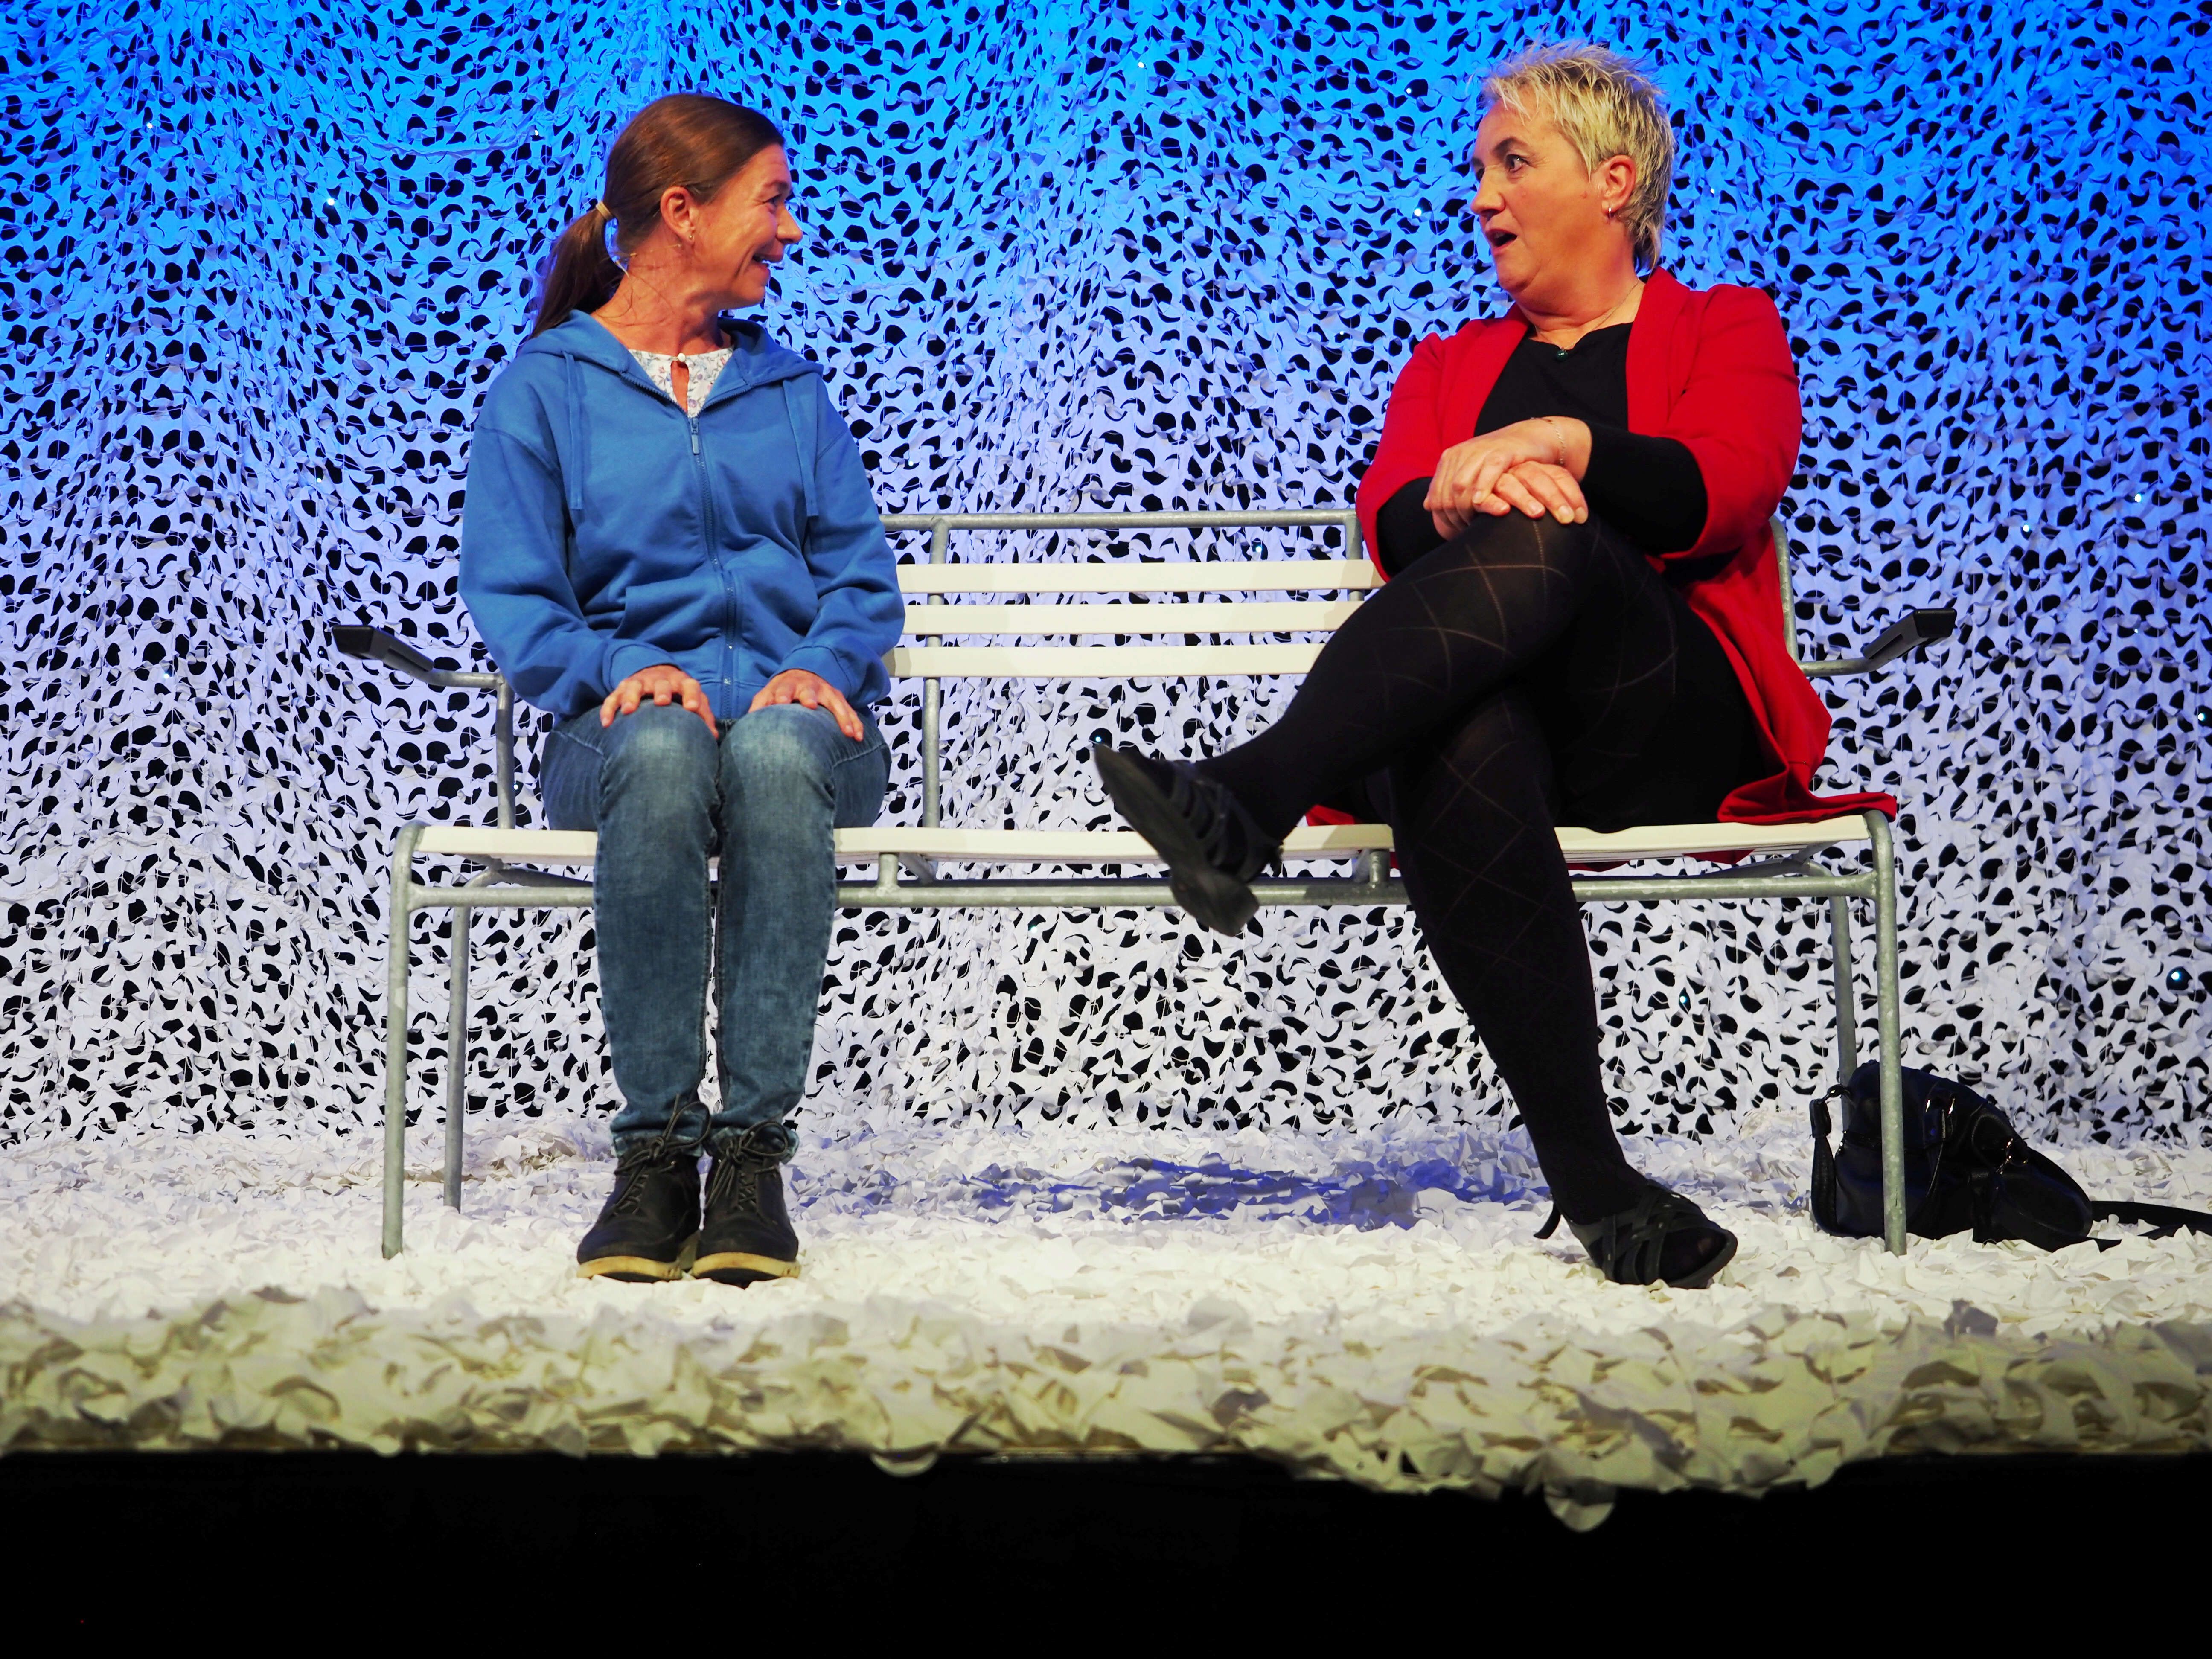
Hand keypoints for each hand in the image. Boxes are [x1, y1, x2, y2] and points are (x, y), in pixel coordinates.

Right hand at [601, 663, 716, 735]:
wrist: (654, 672)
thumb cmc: (678, 693)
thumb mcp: (692, 699)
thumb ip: (703, 715)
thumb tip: (712, 736)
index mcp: (680, 682)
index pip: (689, 685)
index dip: (692, 695)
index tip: (692, 708)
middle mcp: (660, 680)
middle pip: (661, 683)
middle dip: (661, 691)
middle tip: (662, 702)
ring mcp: (639, 683)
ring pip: (633, 686)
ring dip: (630, 697)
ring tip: (628, 711)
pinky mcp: (622, 688)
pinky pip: (612, 697)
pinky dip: (608, 709)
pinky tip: (606, 724)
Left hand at [749, 668, 863, 739]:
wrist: (804, 673)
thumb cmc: (782, 690)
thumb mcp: (768, 693)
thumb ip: (759, 705)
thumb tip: (748, 721)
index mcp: (788, 685)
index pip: (783, 689)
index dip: (782, 695)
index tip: (781, 703)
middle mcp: (808, 686)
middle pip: (809, 691)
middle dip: (809, 697)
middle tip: (810, 705)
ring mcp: (826, 692)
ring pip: (835, 703)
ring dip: (842, 717)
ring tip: (847, 733)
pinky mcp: (838, 699)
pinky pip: (849, 711)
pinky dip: (855, 723)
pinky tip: (858, 737)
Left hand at [1425, 418, 1590, 533]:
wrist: (1527, 440)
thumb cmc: (1498, 465)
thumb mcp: (1470, 475)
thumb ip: (1449, 489)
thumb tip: (1427, 505)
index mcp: (1449, 459)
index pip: (1437, 495)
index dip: (1444, 518)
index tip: (1457, 532)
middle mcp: (1461, 453)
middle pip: (1448, 492)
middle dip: (1456, 515)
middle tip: (1468, 530)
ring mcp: (1480, 450)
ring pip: (1462, 483)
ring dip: (1468, 508)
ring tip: (1475, 524)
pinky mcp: (1502, 450)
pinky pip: (1489, 470)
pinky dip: (1483, 487)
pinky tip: (1482, 503)